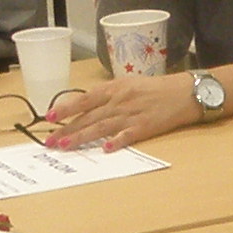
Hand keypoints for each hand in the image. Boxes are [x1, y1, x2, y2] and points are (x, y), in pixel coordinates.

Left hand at [38, 70, 197, 150]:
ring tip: (66, 145)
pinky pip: (128, 135)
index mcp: (114, 88)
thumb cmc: (155, 88)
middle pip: (88, 116)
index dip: (65, 108)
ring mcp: (131, 114)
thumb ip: (107, 94)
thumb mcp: (128, 84)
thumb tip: (86, 105)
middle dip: (67, 129)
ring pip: (101, 127)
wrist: (184, 92)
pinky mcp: (145, 127)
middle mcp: (119, 101)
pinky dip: (117, 142)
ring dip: (82, 137)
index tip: (48, 117)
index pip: (84, 99)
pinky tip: (106, 149)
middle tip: (49, 141)